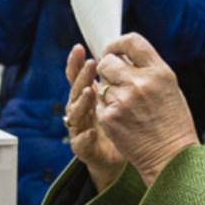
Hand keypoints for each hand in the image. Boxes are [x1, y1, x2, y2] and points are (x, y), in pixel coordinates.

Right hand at [63, 44, 124, 191]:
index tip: (79, 48)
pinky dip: (85, 137)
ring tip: (90, 91)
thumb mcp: (125, 97)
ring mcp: (80, 129)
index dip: (76, 62)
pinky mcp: (84, 149)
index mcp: (89, 96)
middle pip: (76, 90)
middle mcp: (81, 110)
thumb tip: (123, 52)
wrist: (130, 156)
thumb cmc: (128, 124)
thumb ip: (120, 78)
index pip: (79, 75)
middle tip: (91, 64)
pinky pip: (80, 143)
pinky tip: (92, 132)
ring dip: (82, 102)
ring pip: (74, 113)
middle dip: (82, 76)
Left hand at [93, 33, 198, 185]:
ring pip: (101, 85)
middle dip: (108, 69)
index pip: (132, 41)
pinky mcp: (109, 117)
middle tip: (116, 82)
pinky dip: (106, 110)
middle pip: (108, 61)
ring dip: (108, 93)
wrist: (171, 157)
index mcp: (159, 72)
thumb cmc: (172, 122)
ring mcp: (123, 100)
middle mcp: (140, 82)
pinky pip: (98, 104)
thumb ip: (148, 69)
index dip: (118, 44)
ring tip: (127, 108)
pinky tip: (122, 120)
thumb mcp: (168, 87)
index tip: (112, 50)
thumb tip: (123, 56)